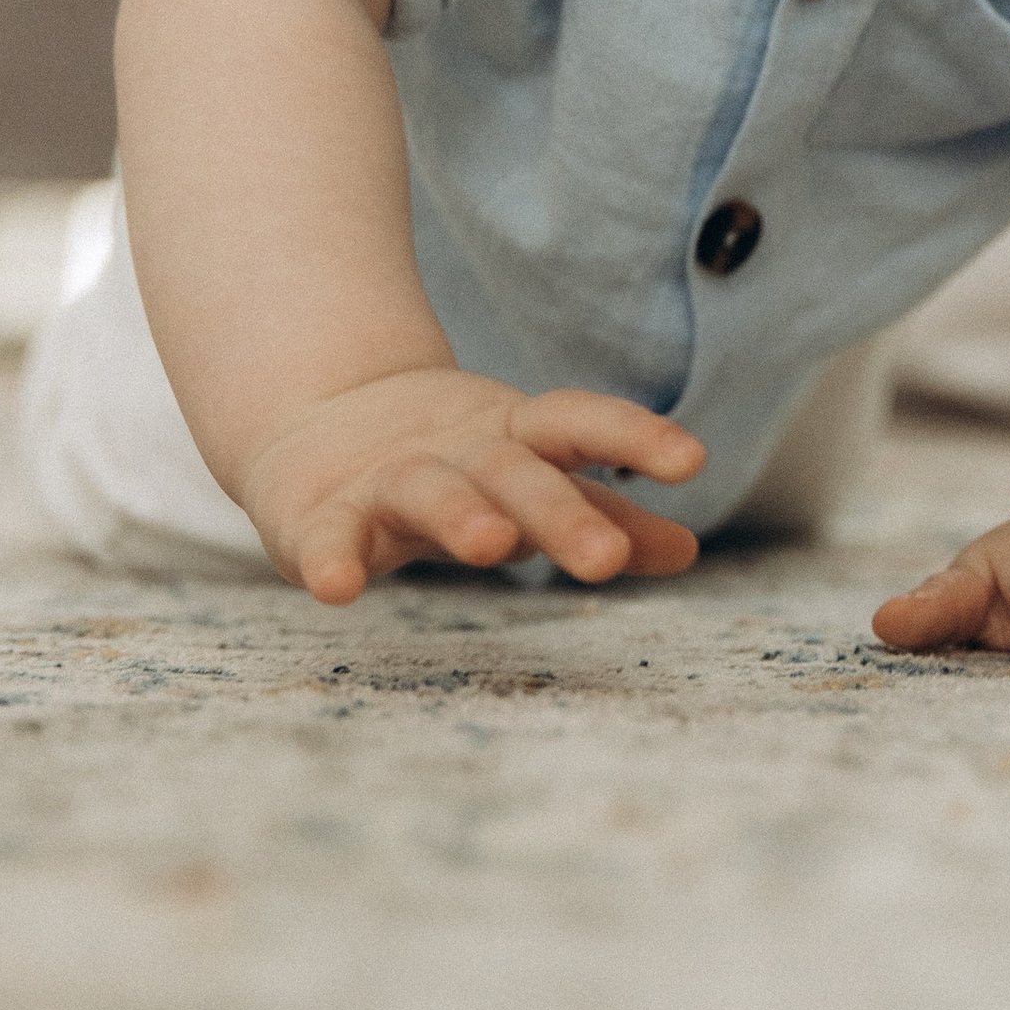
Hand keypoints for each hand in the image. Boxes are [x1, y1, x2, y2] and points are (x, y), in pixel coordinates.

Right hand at [240, 367, 706, 605]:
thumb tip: (687, 550)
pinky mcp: (321, 517)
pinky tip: (340, 588)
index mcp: (513, 440)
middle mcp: (457, 452)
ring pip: (428, 490)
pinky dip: (332, 559)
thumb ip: (601, 515)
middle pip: (514, 470)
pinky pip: (327, 537)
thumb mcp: (528, 484)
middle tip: (605, 560)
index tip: (692, 462)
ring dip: (460, 513)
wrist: (317, 421)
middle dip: (559, 510)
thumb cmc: (453, 468)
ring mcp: (386, 481)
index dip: (634, 436)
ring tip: (492, 546)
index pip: (578, 425)